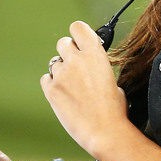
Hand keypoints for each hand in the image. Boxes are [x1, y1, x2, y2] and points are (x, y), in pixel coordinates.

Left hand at [41, 21, 128, 160]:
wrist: (104, 132)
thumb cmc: (114, 110)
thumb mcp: (112, 79)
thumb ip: (97, 66)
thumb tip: (90, 65)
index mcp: (95, 54)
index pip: (77, 27)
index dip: (78, 34)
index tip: (81, 42)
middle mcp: (76, 60)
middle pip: (63, 43)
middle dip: (68, 52)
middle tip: (76, 66)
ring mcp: (62, 75)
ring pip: (54, 63)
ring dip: (61, 71)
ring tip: (73, 87)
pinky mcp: (51, 90)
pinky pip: (46, 79)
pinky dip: (52, 84)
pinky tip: (64, 95)